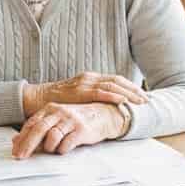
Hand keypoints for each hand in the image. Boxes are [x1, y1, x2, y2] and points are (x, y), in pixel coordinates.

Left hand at [13, 102, 127, 158]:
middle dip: (28, 145)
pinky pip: (67, 143)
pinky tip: (63, 150)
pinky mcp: (82, 130)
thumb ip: (37, 128)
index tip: (15, 151)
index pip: (31, 123)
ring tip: (52, 149)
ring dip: (48, 147)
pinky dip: (62, 150)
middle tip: (20, 157)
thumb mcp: (55, 120)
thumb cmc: (75, 120)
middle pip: (38, 129)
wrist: (103, 115)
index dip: (22, 138)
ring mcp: (70, 120)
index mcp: (50, 109)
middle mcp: (59, 112)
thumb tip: (16, 141)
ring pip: (52, 136)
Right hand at [22, 72, 146, 116]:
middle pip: (117, 81)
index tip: (142, 95)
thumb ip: (90, 98)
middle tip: (147, 99)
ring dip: (128, 94)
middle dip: (134, 90)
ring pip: (112, 86)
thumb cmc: (57, 100)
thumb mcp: (77, 96)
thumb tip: (105, 108)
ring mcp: (84, 83)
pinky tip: (123, 100)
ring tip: (140, 101)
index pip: (115, 80)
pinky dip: (113, 96)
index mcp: (90, 78)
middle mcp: (89, 78)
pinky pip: (100, 93)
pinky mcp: (79, 91)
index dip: (130, 86)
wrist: (38, 97)